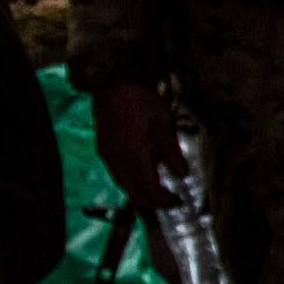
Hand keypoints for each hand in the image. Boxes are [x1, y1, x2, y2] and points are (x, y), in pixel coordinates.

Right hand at [88, 78, 186, 211]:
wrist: (112, 81)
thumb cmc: (140, 100)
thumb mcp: (163, 124)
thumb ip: (172, 152)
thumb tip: (181, 174)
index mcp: (134, 158)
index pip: (150, 190)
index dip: (164, 200)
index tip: (177, 201)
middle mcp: (117, 162)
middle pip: (134, 193)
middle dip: (152, 201)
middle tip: (168, 198)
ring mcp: (107, 156)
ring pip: (124, 184)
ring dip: (141, 190)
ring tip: (158, 183)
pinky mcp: (103, 148)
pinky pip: (117, 173)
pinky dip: (131, 178)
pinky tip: (143, 166)